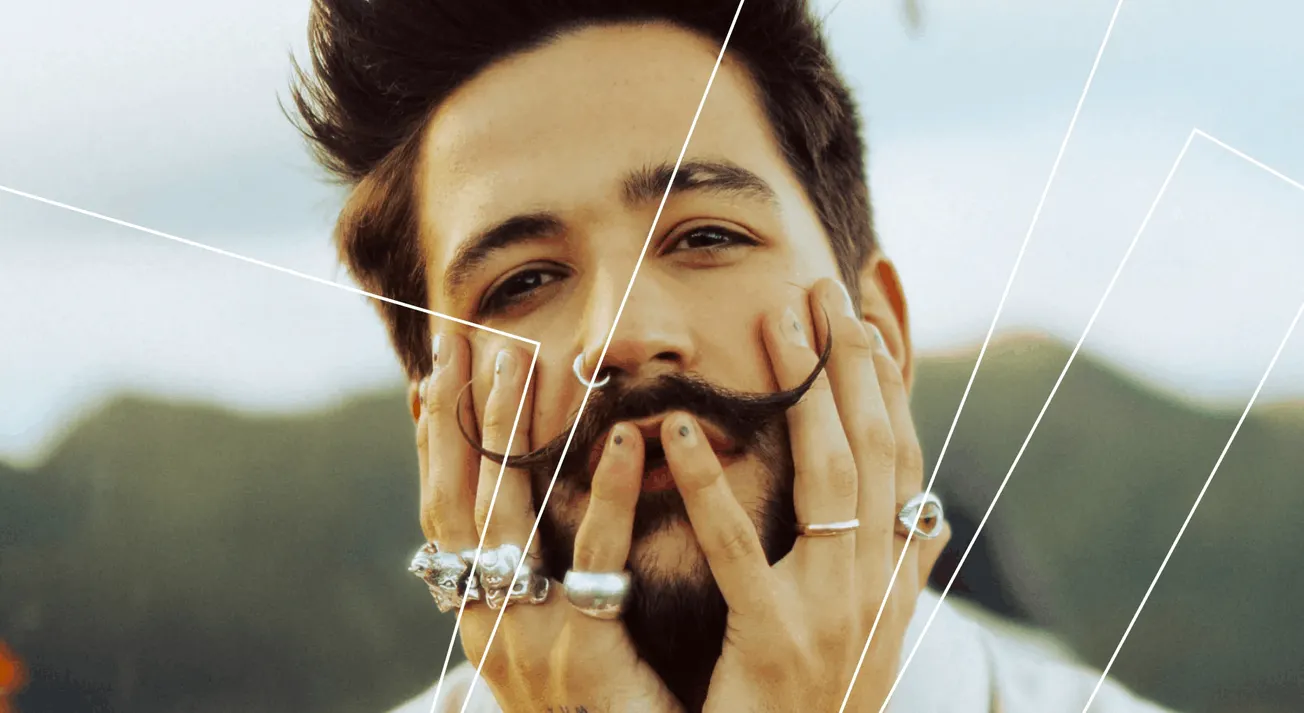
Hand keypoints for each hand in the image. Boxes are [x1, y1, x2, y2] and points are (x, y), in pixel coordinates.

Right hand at [417, 332, 681, 712]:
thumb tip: (518, 509)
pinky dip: (608, 492)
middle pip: (460, 499)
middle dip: (459, 417)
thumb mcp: (542, 637)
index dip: (432, 442)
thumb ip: (531, 574)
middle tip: (462, 340)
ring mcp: (527, 636)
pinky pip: (596, 557)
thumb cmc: (591, 706)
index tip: (430, 375)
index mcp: (474, 612)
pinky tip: (625, 438)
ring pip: (509, 514)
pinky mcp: (582, 652)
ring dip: (512, 432)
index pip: (442, 510)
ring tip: (521, 360)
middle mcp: (486, 620)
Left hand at [658, 278, 950, 711]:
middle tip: (820, 287)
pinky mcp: (773, 637)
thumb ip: (899, 573)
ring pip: (826, 476)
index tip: (865, 313)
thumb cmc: (827, 703)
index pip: (899, 455)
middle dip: (849, 360)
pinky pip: (738, 548)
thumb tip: (932, 521)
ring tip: (776, 320)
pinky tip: (678, 431)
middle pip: (870, 446)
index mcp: (895, 574)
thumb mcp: (876, 636)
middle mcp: (877, 583)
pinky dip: (710, 485)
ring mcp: (833, 609)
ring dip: (804, 390)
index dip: (888, 381)